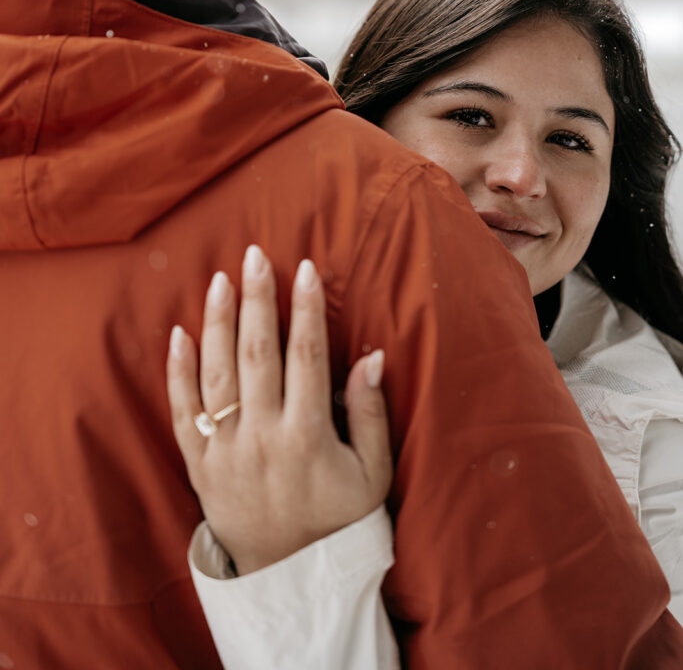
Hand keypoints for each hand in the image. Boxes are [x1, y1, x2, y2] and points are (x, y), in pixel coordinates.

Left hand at [167, 245, 392, 574]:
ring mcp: (226, 451)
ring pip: (217, 374)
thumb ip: (370, 413)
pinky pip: (182, 412)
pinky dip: (177, 372)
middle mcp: (263, 437)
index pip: (307, 356)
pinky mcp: (199, 465)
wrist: (289, 577)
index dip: (307, 309)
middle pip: (258, 353)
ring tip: (219, 279)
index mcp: (308, 436)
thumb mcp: (372, 473)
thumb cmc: (338, 519)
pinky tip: (179, 333)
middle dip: (258, 299)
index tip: (306, 268)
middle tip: (254, 254)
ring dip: (218, 322)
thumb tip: (373, 356)